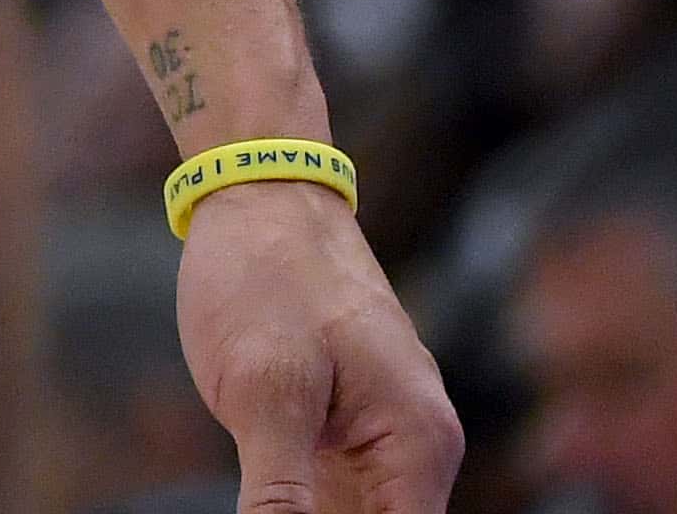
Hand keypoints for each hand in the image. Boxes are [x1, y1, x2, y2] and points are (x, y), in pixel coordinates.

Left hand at [179, 183, 461, 513]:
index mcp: (419, 443)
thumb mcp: (263, 389)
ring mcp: (378, 436)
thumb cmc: (265, 275)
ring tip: (261, 481)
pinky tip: (257, 499)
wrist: (257, 194)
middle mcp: (414, 447)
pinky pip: (330, 493)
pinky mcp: (338, 425)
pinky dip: (296, 507)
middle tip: (263, 495)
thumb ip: (280, 491)